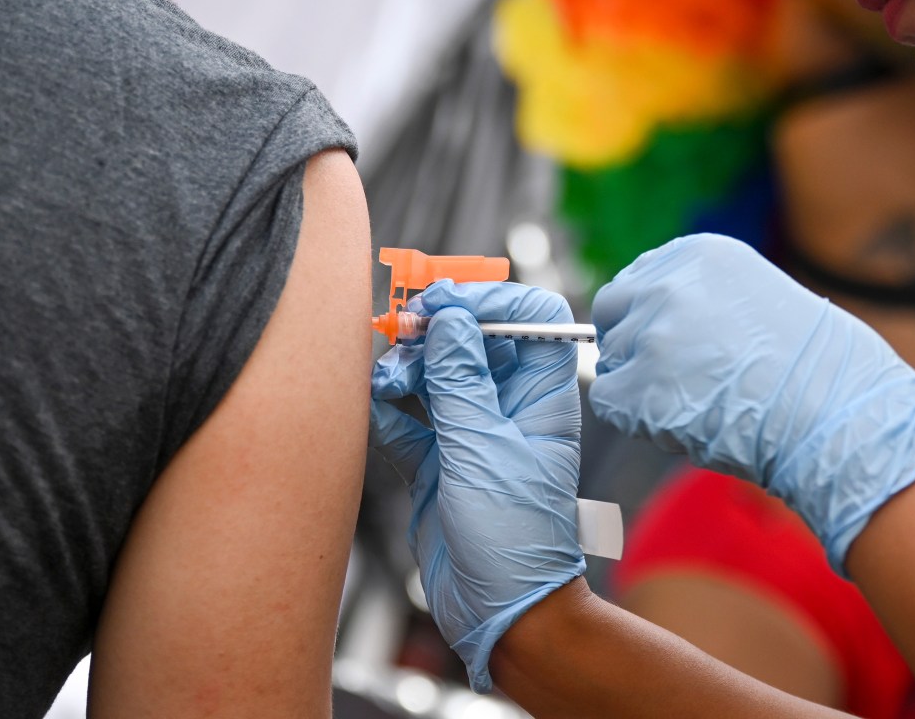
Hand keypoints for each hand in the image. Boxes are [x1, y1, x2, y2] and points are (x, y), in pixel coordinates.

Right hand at [370, 280, 585, 692]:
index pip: (530, 319)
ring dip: (405, 368)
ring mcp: (469, 434)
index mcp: (540, 396)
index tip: (448, 302)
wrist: (502, 614)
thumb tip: (449, 321)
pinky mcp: (434, 463)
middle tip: (404, 332)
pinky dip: (386, 409)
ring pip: (433, 375)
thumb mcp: (484, 450)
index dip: (492, 299)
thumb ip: (460, 382)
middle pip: (472, 340)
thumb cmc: (517, 540)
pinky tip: (374, 407)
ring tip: (387, 379)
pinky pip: (405, 419)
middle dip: (434, 331)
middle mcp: (506, 408)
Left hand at [591, 233, 914, 571]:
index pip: (639, 278)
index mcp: (699, 253)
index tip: (674, 344)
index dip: (649, 317)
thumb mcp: (758, 297)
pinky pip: (610, 404)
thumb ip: (703, 299)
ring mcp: (651, 334)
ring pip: (614, 363)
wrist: (839, 414)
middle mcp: (667, 283)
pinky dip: (638, 422)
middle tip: (673, 380)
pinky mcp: (641, 387)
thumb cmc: (820, 368)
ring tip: (702, 404)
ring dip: (643, 388)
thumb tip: (661, 322)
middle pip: (613, 311)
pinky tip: (685, 426)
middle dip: (633, 345)